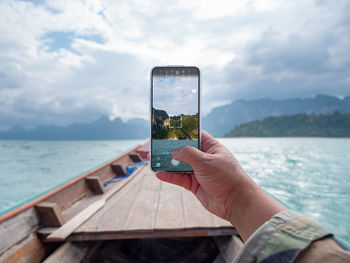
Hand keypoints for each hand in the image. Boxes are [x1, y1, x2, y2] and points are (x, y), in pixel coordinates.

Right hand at [156, 130, 285, 240]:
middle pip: (184, 150)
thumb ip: (188, 154)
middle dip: (170, 149)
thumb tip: (174, 151)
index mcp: (211, 147)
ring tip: (152, 159)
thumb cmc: (226, 177)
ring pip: (179, 165)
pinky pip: (179, 178)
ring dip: (167, 163)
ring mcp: (199, 171)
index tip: (168, 130)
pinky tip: (159, 174)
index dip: (182, 132)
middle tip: (154, 146)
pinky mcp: (195, 184)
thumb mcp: (205, 161)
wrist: (235, 202)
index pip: (194, 135)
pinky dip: (169, 176)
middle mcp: (204, 158)